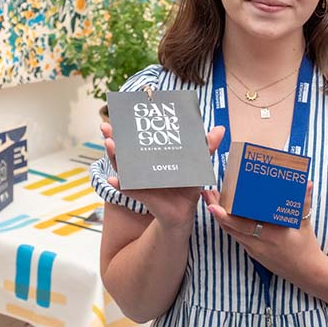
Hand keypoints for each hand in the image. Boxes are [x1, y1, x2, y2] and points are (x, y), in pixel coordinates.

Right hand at [101, 122, 225, 230]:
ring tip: (110, 145)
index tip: (117, 115)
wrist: (186, 212)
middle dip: (113, 137)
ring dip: (115, 156)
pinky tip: (113, 180)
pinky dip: (121, 185)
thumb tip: (221, 129)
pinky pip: (129, 190)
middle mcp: (142, 166)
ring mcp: (140, 181)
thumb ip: (206, 147)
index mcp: (152, 156)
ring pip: (124, 167)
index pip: (136, 138)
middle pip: (124, 150)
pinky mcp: (143, 196)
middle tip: (106, 127)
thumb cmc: (187, 185)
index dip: (125, 127)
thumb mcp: (197, 164)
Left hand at [202, 180, 321, 281]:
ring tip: (212, 199)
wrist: (307, 273)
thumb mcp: (305, 224)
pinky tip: (225, 214)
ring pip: (231, 232)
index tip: (212, 205)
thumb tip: (307, 183)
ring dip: (220, 217)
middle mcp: (257, 244)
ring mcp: (253, 250)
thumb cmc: (306, 247)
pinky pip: (237, 237)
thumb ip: (304, 202)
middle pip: (229, 227)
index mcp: (269, 235)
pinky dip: (229, 225)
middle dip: (216, 210)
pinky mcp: (252, 253)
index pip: (241, 225)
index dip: (224, 216)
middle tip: (207, 192)